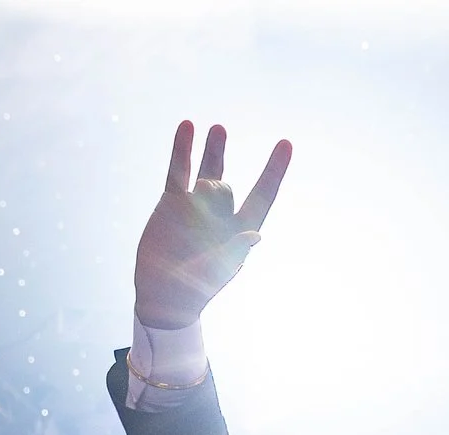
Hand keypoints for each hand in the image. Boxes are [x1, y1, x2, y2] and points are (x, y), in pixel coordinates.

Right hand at [133, 121, 292, 330]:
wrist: (162, 294)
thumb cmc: (194, 289)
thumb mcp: (215, 273)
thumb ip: (234, 253)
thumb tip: (255, 236)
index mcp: (240, 230)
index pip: (263, 195)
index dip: (274, 171)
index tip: (286, 143)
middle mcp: (221, 214)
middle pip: (227, 187)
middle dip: (218, 181)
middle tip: (219, 138)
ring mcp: (196, 205)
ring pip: (208, 170)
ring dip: (213, 149)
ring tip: (219, 129)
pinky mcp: (173, 201)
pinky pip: (178, 170)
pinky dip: (182, 150)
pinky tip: (187, 126)